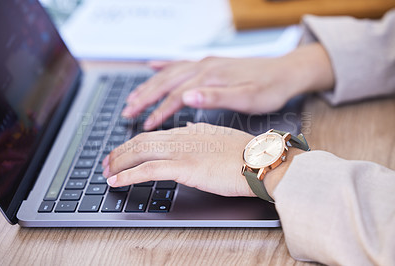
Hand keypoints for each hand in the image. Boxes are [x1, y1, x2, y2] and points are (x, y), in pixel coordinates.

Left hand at [102, 123, 255, 196]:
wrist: (260, 159)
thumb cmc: (246, 150)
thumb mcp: (221, 134)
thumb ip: (202, 130)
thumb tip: (191, 126)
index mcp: (190, 131)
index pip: (154, 135)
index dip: (133, 143)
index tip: (123, 151)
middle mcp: (181, 137)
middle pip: (141, 141)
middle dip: (120, 152)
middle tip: (106, 162)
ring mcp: (181, 151)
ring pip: (140, 152)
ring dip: (119, 163)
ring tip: (106, 172)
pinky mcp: (184, 167)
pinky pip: (148, 170)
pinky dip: (128, 175)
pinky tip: (117, 182)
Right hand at [122, 44, 334, 130]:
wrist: (286, 72)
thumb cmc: (269, 89)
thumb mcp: (247, 98)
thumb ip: (215, 97)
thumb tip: (187, 97)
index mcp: (211, 77)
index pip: (176, 95)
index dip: (158, 111)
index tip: (144, 126)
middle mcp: (204, 67)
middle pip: (166, 81)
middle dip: (145, 97)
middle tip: (126, 111)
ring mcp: (206, 63)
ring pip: (169, 73)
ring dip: (149, 85)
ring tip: (132, 97)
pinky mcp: (210, 64)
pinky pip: (180, 63)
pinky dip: (163, 66)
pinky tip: (151, 66)